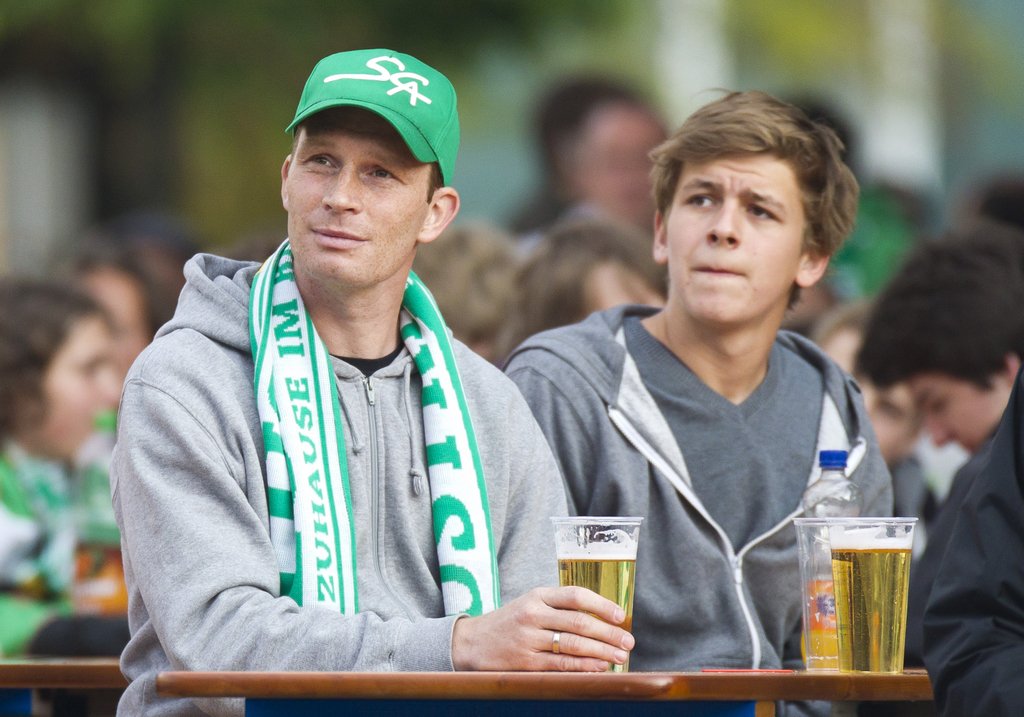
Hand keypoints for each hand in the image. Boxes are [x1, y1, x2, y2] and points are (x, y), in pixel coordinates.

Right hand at [450, 586, 633, 670]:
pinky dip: (583, 666)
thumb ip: (559, 609)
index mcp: (536, 595)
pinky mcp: (525, 663)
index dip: (601, 604)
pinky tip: (599, 667)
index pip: (574, 595)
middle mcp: (532, 614)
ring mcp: (527, 639)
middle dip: (608, 632)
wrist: (470, 643)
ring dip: (601, 651)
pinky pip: (560, 665)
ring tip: (620, 656)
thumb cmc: (509, 623)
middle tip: (628, 641)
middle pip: (578, 622)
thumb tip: (601, 619)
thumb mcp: (530, 605)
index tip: (621, 614)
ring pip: (572, 645)